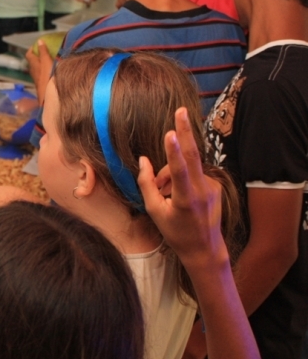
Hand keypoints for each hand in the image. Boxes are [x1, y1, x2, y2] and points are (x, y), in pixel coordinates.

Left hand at [25, 42, 52, 89]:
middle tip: (45, 52)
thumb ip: (43, 51)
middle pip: (32, 61)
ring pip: (37, 68)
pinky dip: (45, 70)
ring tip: (49, 60)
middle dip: (37, 56)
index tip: (37, 45)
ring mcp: (36, 77)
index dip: (32, 49)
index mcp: (33, 63)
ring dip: (41, 63)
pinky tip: (51, 71)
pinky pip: (41, 74)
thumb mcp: (46, 60)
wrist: (48, 93)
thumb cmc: (47, 75)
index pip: (28, 54)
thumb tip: (39, 41)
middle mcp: (32, 70)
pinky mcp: (41, 83)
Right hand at [137, 108, 225, 268]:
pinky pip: (192, 174)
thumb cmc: (176, 233)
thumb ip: (147, 185)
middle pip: (192, 154)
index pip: (180, 169)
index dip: (174, 150)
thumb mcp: (155, 212)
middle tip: (180, 110)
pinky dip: (180, 179)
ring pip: (186, 167)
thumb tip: (143, 160)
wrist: (205, 248)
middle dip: (185, 131)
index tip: (171, 133)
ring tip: (162, 192)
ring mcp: (211, 186)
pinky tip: (175, 195)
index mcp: (186, 199)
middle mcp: (202, 189)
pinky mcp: (214, 185)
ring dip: (171, 173)